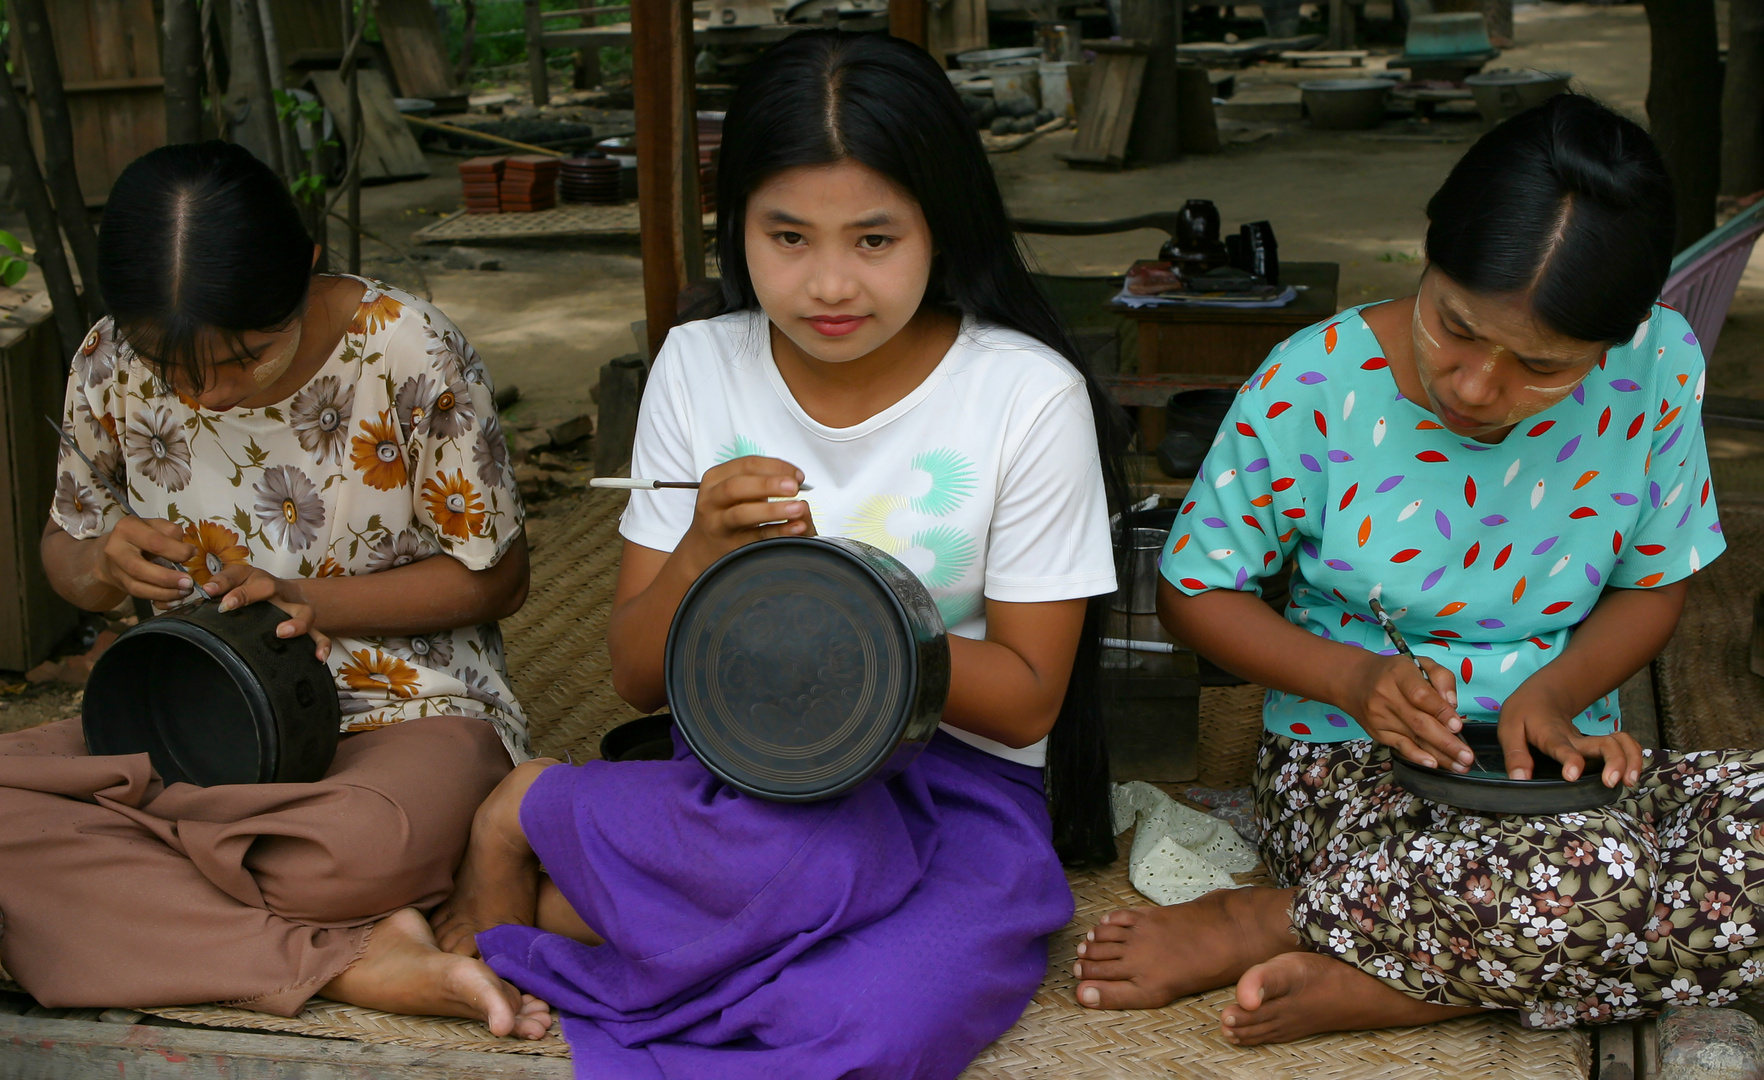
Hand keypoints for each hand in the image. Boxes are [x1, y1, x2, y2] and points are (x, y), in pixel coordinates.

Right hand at [94, 517, 197, 602]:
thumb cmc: (142, 536)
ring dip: (165, 593)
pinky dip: (160, 600)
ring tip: (184, 591)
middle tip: (188, 583)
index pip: (154, 542)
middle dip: (167, 578)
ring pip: (138, 587)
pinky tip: (175, 600)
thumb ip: (171, 533)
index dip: (177, 551)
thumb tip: (188, 550)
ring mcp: (116, 570)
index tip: (193, 553)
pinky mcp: (121, 584)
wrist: (116, 549)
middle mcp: (116, 549)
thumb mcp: (156, 526)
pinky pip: (140, 596)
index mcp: (128, 528)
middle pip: (138, 569)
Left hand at [201, 562, 331, 660]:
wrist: (283, 592)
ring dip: (295, 622)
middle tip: (231, 606)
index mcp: (254, 579)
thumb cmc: (252, 590)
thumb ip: (221, 584)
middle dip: (249, 596)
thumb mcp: (235, 581)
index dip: (226, 585)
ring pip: (303, 612)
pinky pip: (319, 634)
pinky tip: (319, 657)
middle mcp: (276, 591)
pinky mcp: (306, 625)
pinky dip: (321, 645)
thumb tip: (206, 590)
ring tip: (282, 633)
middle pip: (269, 587)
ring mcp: (293, 608)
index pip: (238, 577)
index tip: (217, 600)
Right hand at [682, 456, 814, 561]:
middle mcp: (712, 499)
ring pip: (742, 514)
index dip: (775, 467)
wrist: (703, 546)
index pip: (746, 464)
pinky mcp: (729, 545)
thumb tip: (796, 479)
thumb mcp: (733, 490)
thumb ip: (759, 480)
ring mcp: (718, 523)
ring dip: (772, 510)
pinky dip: (777, 532)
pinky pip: (754, 538)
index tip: (798, 476)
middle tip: (794, 487)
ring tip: (797, 508)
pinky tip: (795, 528)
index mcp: (716, 478)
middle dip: (768, 485)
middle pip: (737, 486)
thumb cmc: (725, 511)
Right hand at [1349, 653, 1473, 771]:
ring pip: (1413, 738)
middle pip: (1419, 722)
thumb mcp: (1419, 663)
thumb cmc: (1395, 673)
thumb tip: (1453, 704)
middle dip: (1446, 742)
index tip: (1458, 726)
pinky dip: (1417, 757)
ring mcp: (1380, 717)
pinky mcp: (1377, 731)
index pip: (1421, 695)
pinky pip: (1400, 747)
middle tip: (1467, 756)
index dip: (1441, 712)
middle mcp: (1387, 696)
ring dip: (1439, 755)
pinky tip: (1433, 764)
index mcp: (1400, 674)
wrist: (1354, 681)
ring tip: (1460, 766)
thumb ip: (1442, 678)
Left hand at [1497, 691, 1643, 786]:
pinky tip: (1632, 775)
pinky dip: (1634, 758)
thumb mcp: (1509, 730)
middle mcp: (1575, 739)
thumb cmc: (1524, 713)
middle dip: (1614, 761)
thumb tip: (1519, 780)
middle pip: (1604, 744)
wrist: (1542, 693)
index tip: (1572, 775)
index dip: (1569, 759)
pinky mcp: (1597, 745)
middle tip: (1611, 781)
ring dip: (1631, 760)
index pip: (1561, 747)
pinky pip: (1623, 747)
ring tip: (1629, 781)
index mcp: (1550, 735)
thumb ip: (1515, 755)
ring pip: (1620, 743)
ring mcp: (1589, 741)